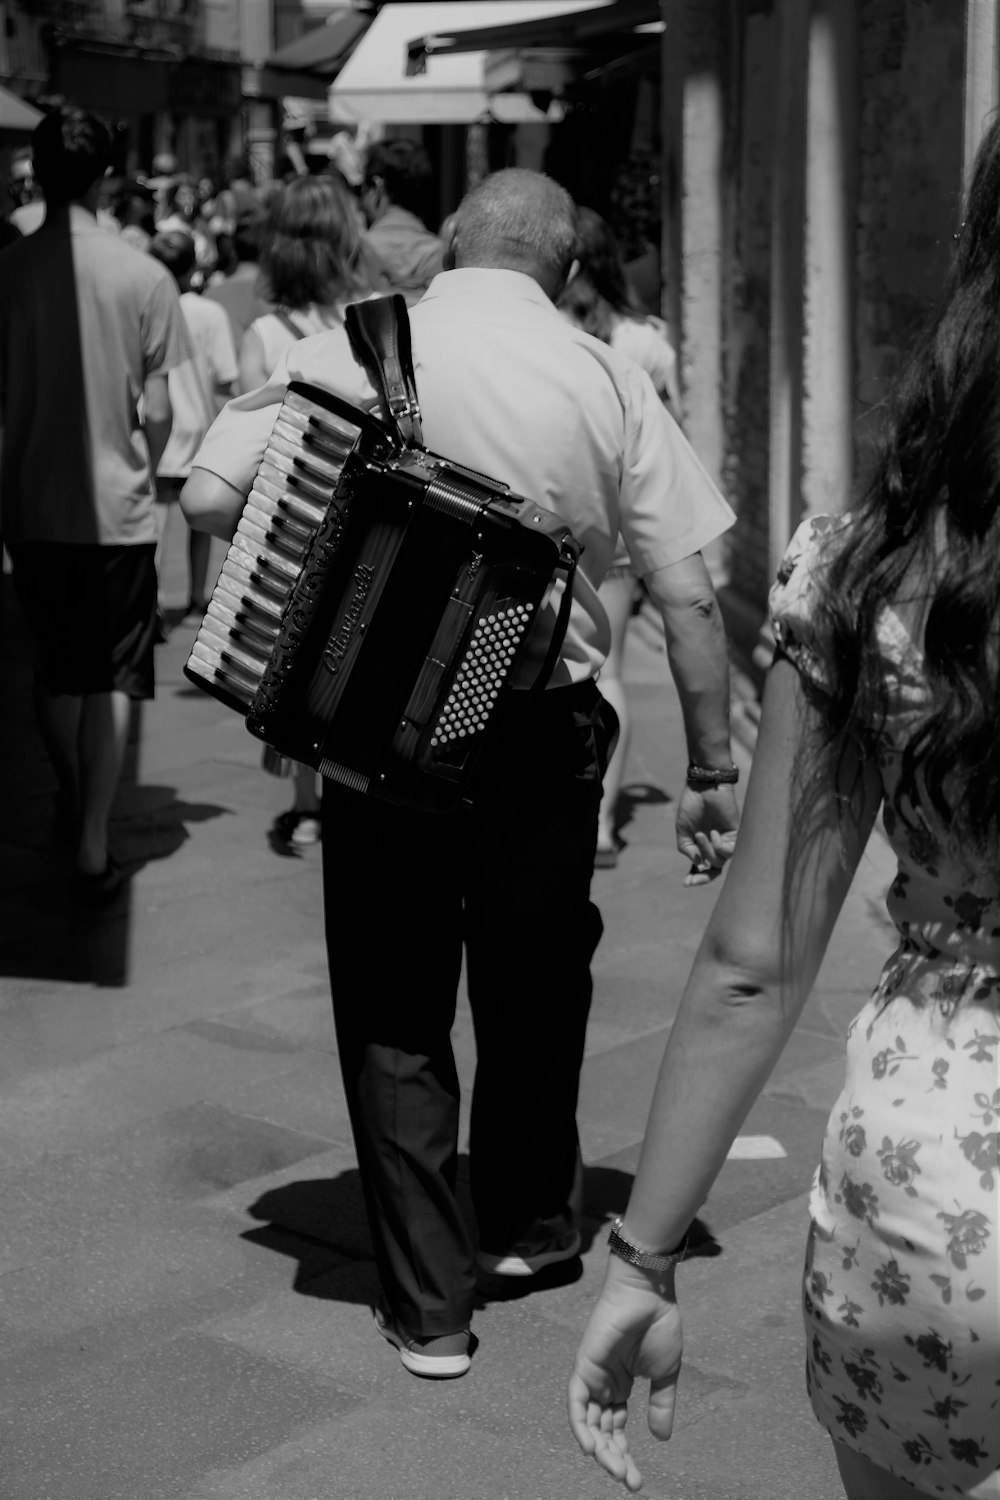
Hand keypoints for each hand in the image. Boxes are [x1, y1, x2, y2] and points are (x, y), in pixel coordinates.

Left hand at [568, 1259, 682, 1491]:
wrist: (650, 1293)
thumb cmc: (659, 1325)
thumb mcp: (666, 1374)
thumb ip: (661, 1406)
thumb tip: (660, 1439)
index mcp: (620, 1386)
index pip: (616, 1429)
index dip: (624, 1455)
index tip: (636, 1481)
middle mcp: (603, 1384)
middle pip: (602, 1431)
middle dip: (614, 1458)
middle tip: (629, 1482)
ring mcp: (592, 1375)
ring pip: (589, 1422)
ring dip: (600, 1449)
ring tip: (615, 1470)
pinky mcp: (584, 1364)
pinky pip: (576, 1401)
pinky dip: (581, 1425)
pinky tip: (592, 1448)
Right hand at [676, 783, 738, 885]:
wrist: (703, 787)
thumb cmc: (692, 806)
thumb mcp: (683, 831)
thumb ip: (687, 849)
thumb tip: (698, 865)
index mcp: (703, 846)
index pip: (703, 868)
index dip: (696, 878)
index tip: (685, 883)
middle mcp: (716, 845)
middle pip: (714, 870)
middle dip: (702, 875)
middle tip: (692, 877)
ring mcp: (726, 840)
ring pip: (720, 861)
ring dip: (708, 851)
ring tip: (701, 834)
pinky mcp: (736, 834)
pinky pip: (731, 851)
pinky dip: (720, 846)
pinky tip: (714, 833)